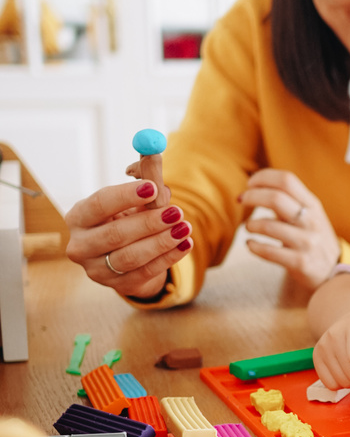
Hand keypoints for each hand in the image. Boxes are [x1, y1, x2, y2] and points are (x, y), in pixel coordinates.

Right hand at [65, 181, 192, 298]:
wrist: (129, 253)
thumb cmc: (129, 217)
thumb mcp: (137, 198)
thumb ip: (146, 176)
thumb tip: (154, 150)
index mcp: (78, 217)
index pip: (99, 204)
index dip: (125, 196)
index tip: (152, 188)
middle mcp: (80, 245)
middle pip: (115, 234)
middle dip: (148, 223)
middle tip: (176, 212)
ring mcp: (96, 270)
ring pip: (130, 257)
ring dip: (160, 243)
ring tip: (184, 228)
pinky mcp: (116, 286)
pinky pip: (144, 273)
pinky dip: (167, 259)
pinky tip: (185, 245)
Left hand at [239, 170, 340, 289]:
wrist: (332, 272)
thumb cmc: (311, 238)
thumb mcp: (308, 215)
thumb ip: (287, 201)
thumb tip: (254, 186)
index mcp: (312, 204)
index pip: (286, 180)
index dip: (263, 178)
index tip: (250, 184)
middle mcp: (311, 221)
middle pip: (276, 198)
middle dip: (252, 196)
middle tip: (241, 200)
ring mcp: (307, 242)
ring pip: (268, 226)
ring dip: (251, 224)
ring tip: (248, 227)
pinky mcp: (300, 263)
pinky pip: (269, 252)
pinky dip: (253, 246)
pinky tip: (250, 244)